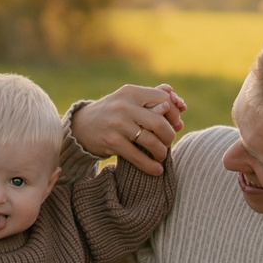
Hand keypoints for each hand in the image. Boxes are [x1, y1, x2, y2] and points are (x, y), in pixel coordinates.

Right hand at [70, 82, 186, 176]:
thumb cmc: (113, 112)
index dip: (175, 114)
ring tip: (161, 156)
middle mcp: (124, 106)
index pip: (164, 100)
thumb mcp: (129, 100)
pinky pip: (137, 156)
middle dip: (169, 136)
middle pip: (160, 123)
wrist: (81, 126)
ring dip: (161, 152)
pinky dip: (150, 166)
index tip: (176, 124)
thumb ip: (153, 98)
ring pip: (151, 141)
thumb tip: (181, 104)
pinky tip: (157, 170)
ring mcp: (117, 124)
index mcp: (131, 92)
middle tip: (168, 142)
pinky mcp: (112, 141)